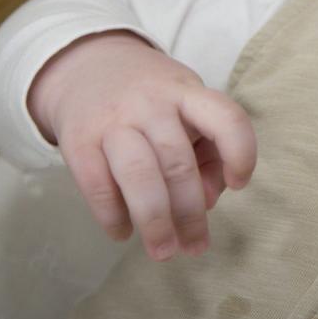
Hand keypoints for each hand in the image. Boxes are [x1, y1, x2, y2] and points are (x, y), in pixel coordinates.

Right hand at [27, 30, 256, 259]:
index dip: (240, 153)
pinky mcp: (77, 140)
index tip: (239, 184)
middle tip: (197, 247)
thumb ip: (207, 151)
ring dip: (156, 221)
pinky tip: (123, 233)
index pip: (225, 118)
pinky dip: (113, 217)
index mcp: (187, 92)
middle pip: (178, 162)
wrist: (83, 67)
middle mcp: (151, 103)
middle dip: (191, 213)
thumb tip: (206, 201)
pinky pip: (98, 186)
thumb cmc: (151, 99)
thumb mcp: (186, 107)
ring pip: (140, 176)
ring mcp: (112, 121)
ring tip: (165, 252)